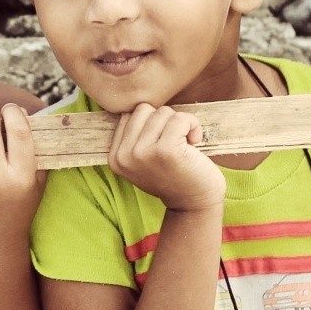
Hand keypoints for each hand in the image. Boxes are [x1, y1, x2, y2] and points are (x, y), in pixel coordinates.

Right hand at [107, 104, 224, 212]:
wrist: (194, 203)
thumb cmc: (174, 175)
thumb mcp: (143, 159)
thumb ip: (136, 136)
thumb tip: (142, 106)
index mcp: (115, 157)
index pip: (129, 115)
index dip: (151, 123)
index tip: (161, 142)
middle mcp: (124, 156)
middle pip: (144, 110)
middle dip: (164, 120)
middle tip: (174, 141)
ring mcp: (143, 153)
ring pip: (162, 112)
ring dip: (180, 123)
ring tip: (184, 144)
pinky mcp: (165, 151)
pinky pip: (179, 119)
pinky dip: (192, 124)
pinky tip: (195, 140)